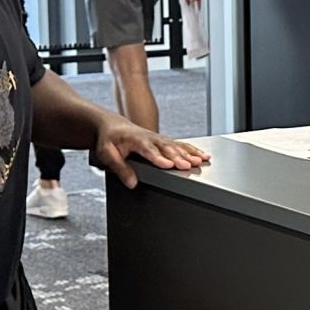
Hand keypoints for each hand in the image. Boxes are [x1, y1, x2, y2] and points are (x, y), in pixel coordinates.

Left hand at [90, 115, 210, 187]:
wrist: (113, 126)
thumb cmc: (109, 140)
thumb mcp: (107, 154)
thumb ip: (120, 168)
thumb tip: (132, 183)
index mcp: (135, 140)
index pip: (148, 150)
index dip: (158, 158)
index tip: (168, 165)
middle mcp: (150, 138)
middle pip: (167, 148)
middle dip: (179, 157)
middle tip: (189, 166)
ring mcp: (158, 138)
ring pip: (176, 146)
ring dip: (190, 154)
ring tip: (201, 161)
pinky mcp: (164, 141)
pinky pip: (180, 145)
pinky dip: (193, 150)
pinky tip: (203, 156)